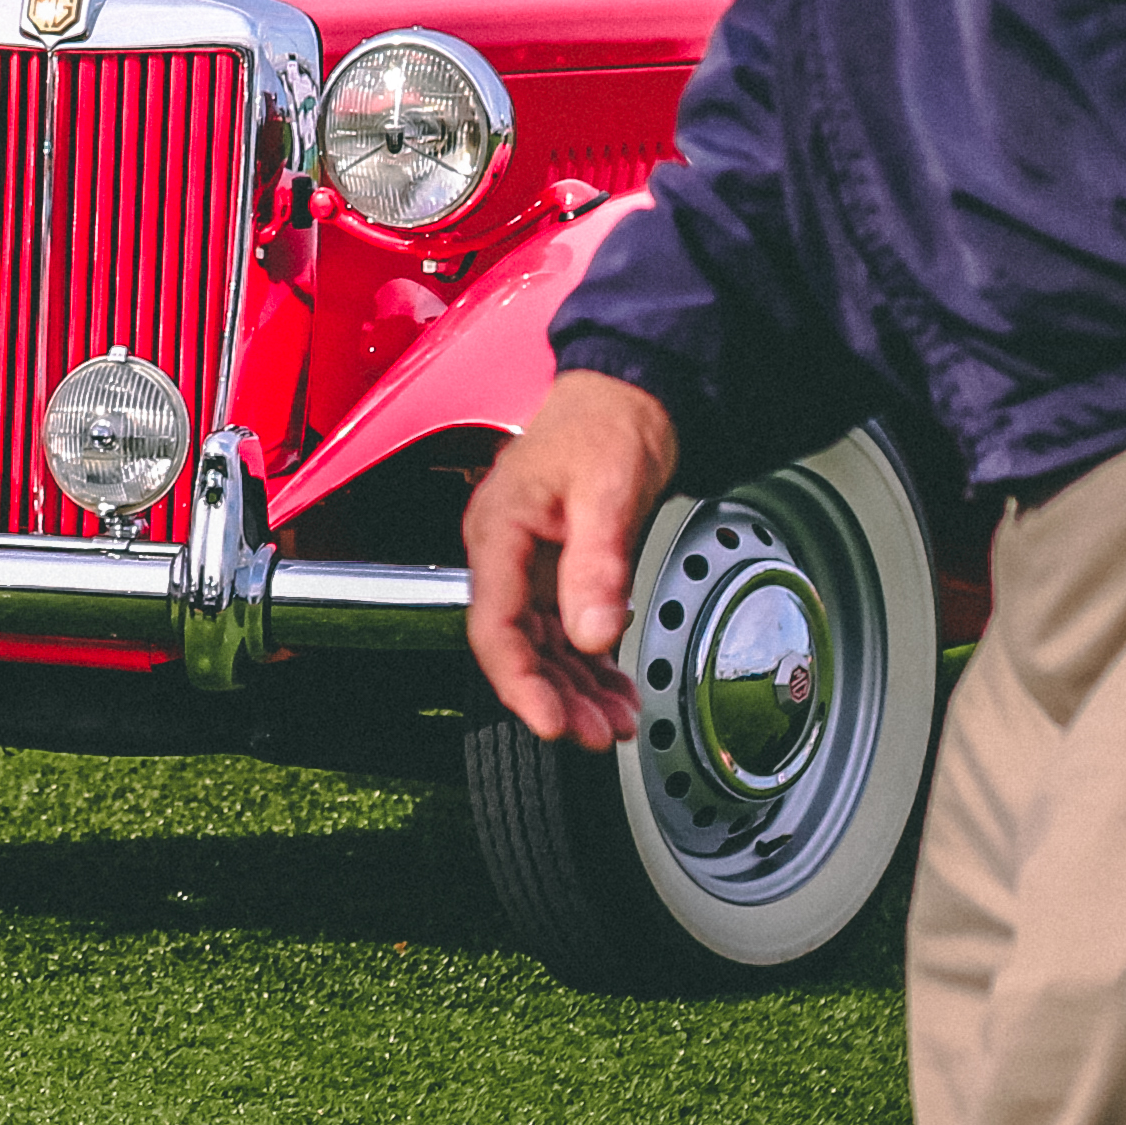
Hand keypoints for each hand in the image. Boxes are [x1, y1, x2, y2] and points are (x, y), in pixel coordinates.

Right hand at [464, 369, 677, 748]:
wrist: (631, 389)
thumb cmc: (608, 422)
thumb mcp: (609, 489)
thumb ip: (597, 564)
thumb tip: (591, 636)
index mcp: (498, 530)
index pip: (494, 627)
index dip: (520, 684)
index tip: (554, 724)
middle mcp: (504, 552)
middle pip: (517, 648)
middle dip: (557, 698)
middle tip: (603, 734)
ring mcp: (528, 563)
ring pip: (542, 647)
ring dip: (576, 689)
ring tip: (619, 721)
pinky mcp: (556, 568)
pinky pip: (563, 631)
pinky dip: (588, 665)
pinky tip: (615, 687)